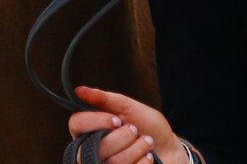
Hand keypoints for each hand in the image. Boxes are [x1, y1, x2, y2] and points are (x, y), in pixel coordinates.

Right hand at [68, 85, 187, 163]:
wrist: (169, 148)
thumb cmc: (147, 126)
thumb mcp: (129, 108)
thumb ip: (105, 99)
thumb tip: (79, 90)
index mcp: (90, 131)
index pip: (76, 123)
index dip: (97, 120)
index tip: (117, 120)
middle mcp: (90, 152)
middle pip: (94, 146)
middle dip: (123, 136)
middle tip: (135, 131)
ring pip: (112, 161)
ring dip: (137, 148)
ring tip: (146, 143)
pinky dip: (143, 161)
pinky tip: (148, 157)